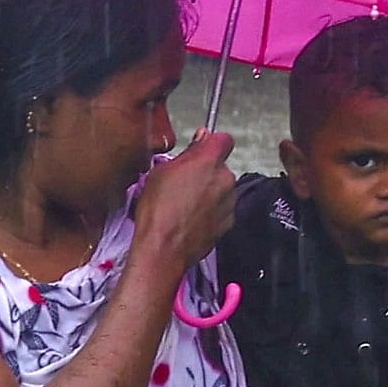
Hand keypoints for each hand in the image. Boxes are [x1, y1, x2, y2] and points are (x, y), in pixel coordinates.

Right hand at [130, 128, 238, 272]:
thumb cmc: (158, 212)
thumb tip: (197, 145)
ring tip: (183, 204)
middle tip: (182, 182)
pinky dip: (210, 211)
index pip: (223, 139)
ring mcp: (229, 201)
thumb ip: (185, 155)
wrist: (164, 248)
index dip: (210, 143)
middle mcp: (225, 178)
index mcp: (209, 161)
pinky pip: (221, 208)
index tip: (200, 149)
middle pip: (220, 166)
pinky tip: (190, 218)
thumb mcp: (159, 172)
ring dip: (208, 192)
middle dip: (205, 171)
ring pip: (221, 188)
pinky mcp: (228, 221)